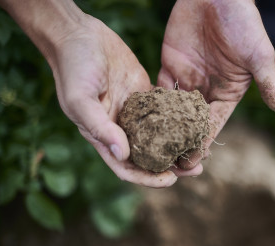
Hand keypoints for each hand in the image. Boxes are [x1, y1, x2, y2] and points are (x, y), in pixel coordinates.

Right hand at [0, 0, 195, 186]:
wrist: (79, 35)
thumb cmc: (73, 68)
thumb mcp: (80, 100)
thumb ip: (100, 128)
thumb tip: (122, 154)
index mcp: (104, 137)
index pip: (127, 167)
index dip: (148, 178)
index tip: (170, 180)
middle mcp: (121, 129)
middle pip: (149, 157)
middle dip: (172, 166)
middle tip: (196, 169)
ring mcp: (135, 113)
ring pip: (160, 137)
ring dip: (179, 146)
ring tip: (201, 149)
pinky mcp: (145, 95)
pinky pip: (165, 111)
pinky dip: (179, 120)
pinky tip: (197, 122)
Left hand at [158, 0, 274, 170]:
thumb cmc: (244, 23)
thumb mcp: (259, 56)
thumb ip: (268, 85)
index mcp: (229, 92)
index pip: (214, 123)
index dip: (203, 142)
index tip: (193, 162)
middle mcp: (207, 89)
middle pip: (191, 123)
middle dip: (180, 143)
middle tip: (166, 164)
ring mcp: (188, 78)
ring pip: (172, 111)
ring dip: (163, 129)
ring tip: (150, 150)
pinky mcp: (170, 65)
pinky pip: (159, 89)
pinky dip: (151, 105)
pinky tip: (141, 121)